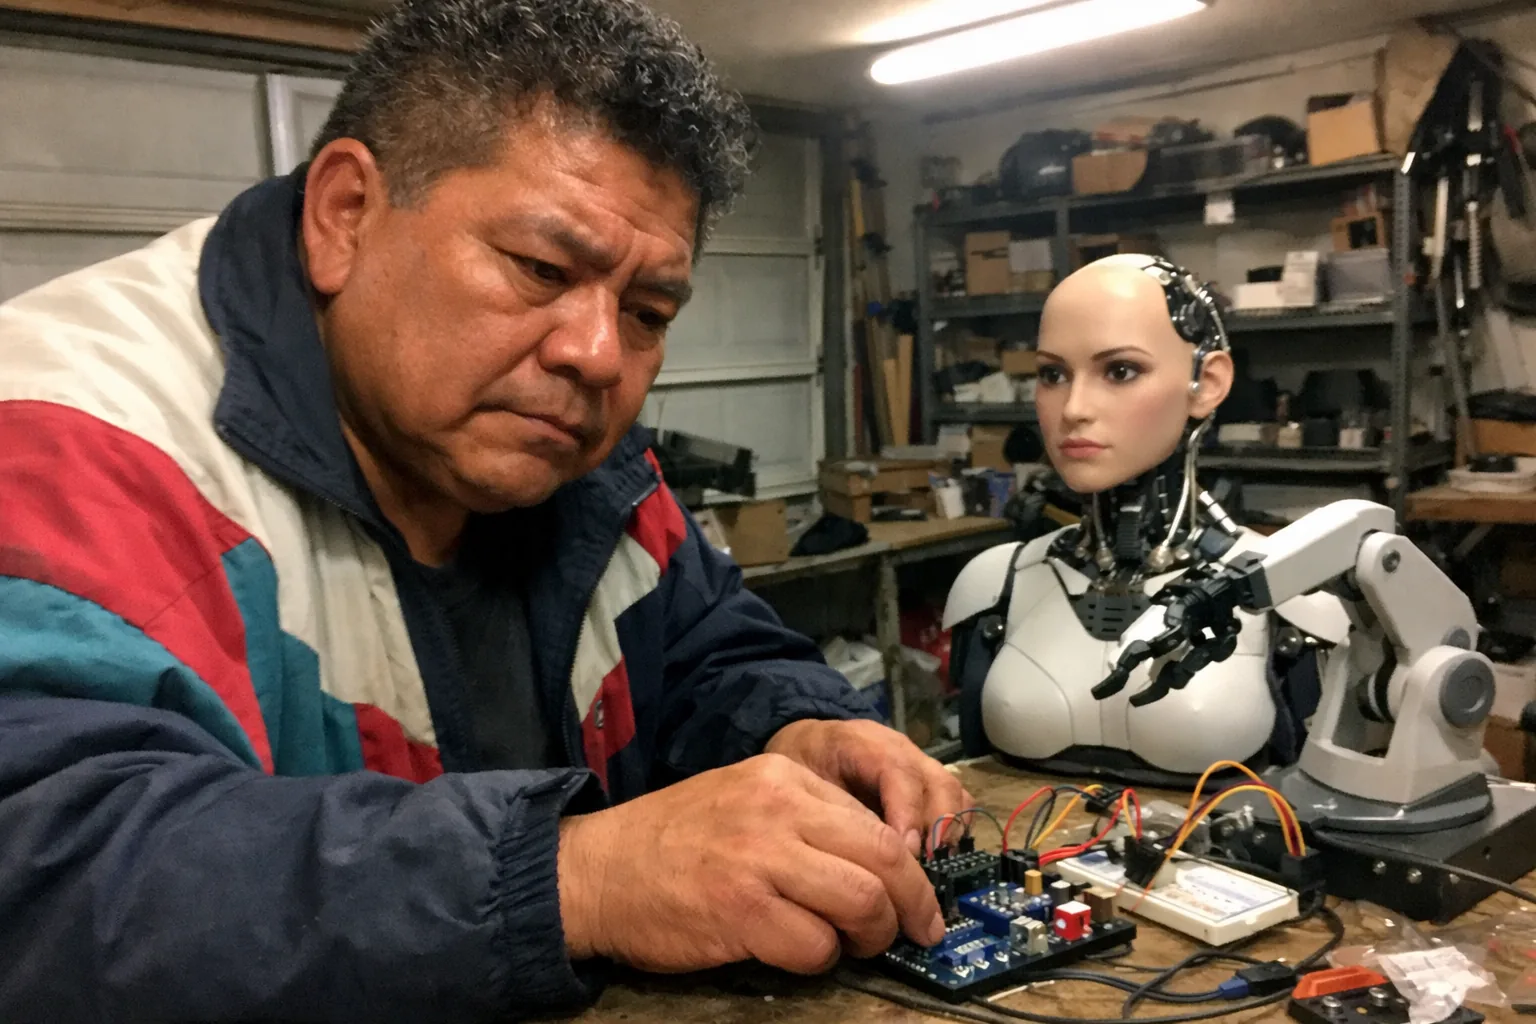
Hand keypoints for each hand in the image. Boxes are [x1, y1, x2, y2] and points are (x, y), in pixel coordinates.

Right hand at [557, 753, 944, 974]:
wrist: (597, 869)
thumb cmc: (670, 842)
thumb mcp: (743, 800)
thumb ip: (805, 821)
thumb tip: (877, 864)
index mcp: (783, 775)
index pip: (876, 822)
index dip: (912, 871)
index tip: (922, 902)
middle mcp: (776, 807)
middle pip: (884, 858)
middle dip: (912, 905)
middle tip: (915, 932)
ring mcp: (758, 857)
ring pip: (862, 901)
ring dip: (870, 936)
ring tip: (852, 945)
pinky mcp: (739, 909)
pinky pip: (815, 946)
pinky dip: (820, 960)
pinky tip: (798, 952)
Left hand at [764, 719, 972, 857]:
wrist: (811, 748)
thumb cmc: (802, 767)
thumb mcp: (798, 781)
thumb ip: (823, 809)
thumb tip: (848, 857)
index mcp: (863, 744)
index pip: (898, 770)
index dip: (907, 812)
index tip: (905, 852)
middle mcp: (901, 750)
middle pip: (937, 783)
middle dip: (936, 830)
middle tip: (921, 872)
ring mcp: (920, 765)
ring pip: (954, 793)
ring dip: (949, 836)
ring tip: (931, 873)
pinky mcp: (931, 783)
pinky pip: (958, 803)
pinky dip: (953, 833)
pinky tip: (935, 864)